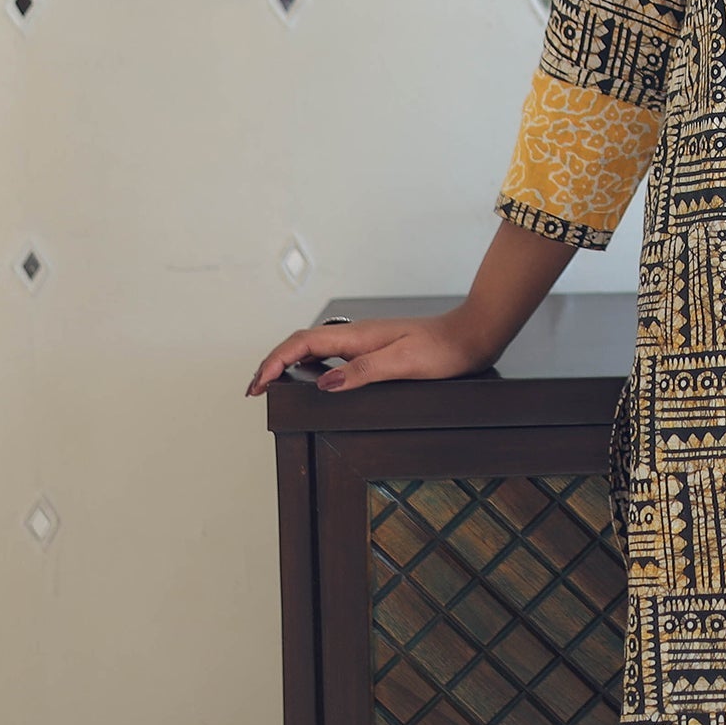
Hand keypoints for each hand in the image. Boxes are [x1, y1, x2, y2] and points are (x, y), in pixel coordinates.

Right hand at [243, 307, 491, 397]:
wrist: (471, 337)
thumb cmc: (443, 349)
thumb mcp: (404, 363)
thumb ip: (364, 371)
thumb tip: (326, 383)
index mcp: (359, 336)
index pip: (303, 343)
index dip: (274, 361)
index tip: (257, 384)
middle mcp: (358, 335)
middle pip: (302, 344)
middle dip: (273, 362)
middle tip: (254, 389)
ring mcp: (366, 341)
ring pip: (316, 348)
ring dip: (289, 363)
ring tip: (272, 384)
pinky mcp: (376, 349)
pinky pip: (333, 354)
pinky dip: (312, 365)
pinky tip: (314, 379)